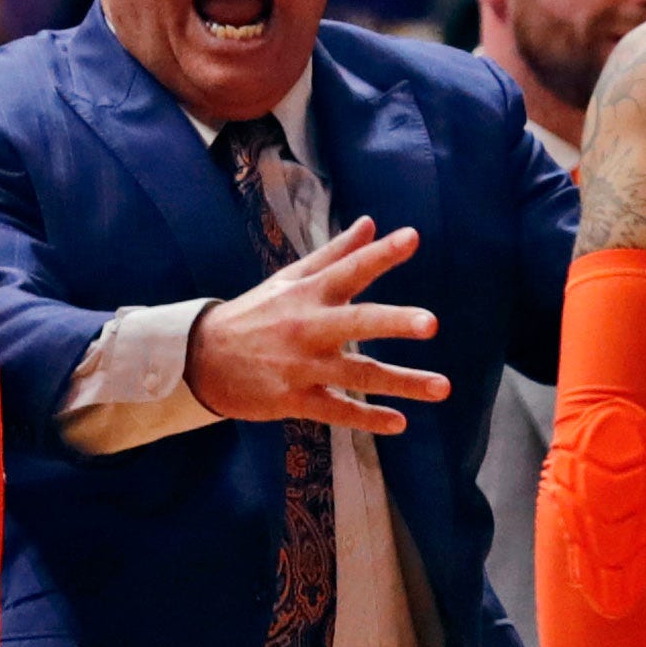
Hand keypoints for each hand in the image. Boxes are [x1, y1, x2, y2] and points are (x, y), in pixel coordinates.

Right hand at [185, 216, 450, 434]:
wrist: (202, 360)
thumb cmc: (255, 315)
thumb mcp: (290, 279)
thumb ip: (335, 254)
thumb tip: (372, 223)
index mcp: (308, 294)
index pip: (350, 269)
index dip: (381, 254)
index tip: (413, 238)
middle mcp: (308, 328)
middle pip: (357, 324)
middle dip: (394, 323)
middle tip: (432, 324)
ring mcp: (302, 367)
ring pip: (359, 375)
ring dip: (402, 383)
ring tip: (443, 388)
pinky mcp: (295, 400)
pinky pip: (338, 412)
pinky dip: (369, 419)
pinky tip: (399, 423)